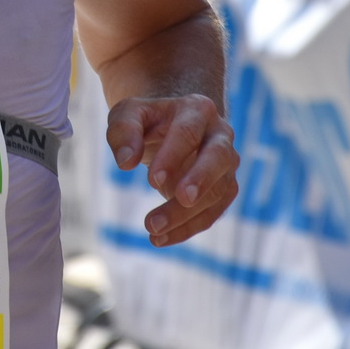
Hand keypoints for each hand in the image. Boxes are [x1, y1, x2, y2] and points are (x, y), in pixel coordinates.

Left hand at [107, 93, 238, 246]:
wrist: (169, 128)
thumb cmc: (147, 121)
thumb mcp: (128, 114)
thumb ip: (123, 131)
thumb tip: (125, 162)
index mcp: (197, 110)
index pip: (188, 133)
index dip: (173, 156)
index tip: (152, 180)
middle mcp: (219, 135)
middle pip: (218, 158)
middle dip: (200, 179)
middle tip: (181, 199)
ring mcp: (226, 163)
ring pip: (217, 191)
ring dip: (186, 214)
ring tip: (152, 229)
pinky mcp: (224, 188)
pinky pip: (213, 212)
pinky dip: (188, 228)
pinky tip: (161, 239)